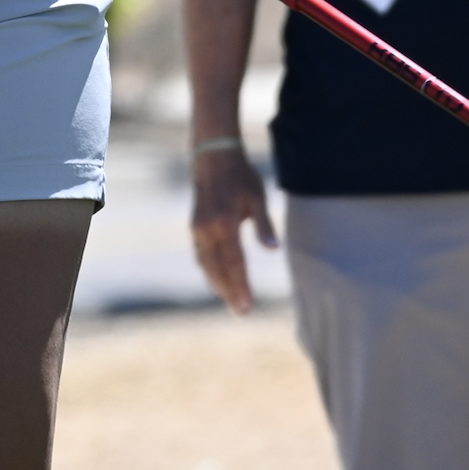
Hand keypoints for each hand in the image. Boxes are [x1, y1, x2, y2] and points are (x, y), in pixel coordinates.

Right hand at [189, 146, 276, 313]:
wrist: (212, 157)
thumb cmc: (240, 176)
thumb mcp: (257, 197)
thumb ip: (264, 225)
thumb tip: (273, 250)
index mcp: (225, 223)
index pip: (234, 262)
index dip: (241, 286)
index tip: (247, 306)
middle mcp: (207, 229)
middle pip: (216, 269)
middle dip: (228, 292)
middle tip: (242, 312)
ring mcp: (198, 228)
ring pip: (205, 264)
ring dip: (218, 284)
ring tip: (231, 301)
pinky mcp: (195, 227)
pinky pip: (201, 255)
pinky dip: (209, 271)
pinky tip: (218, 279)